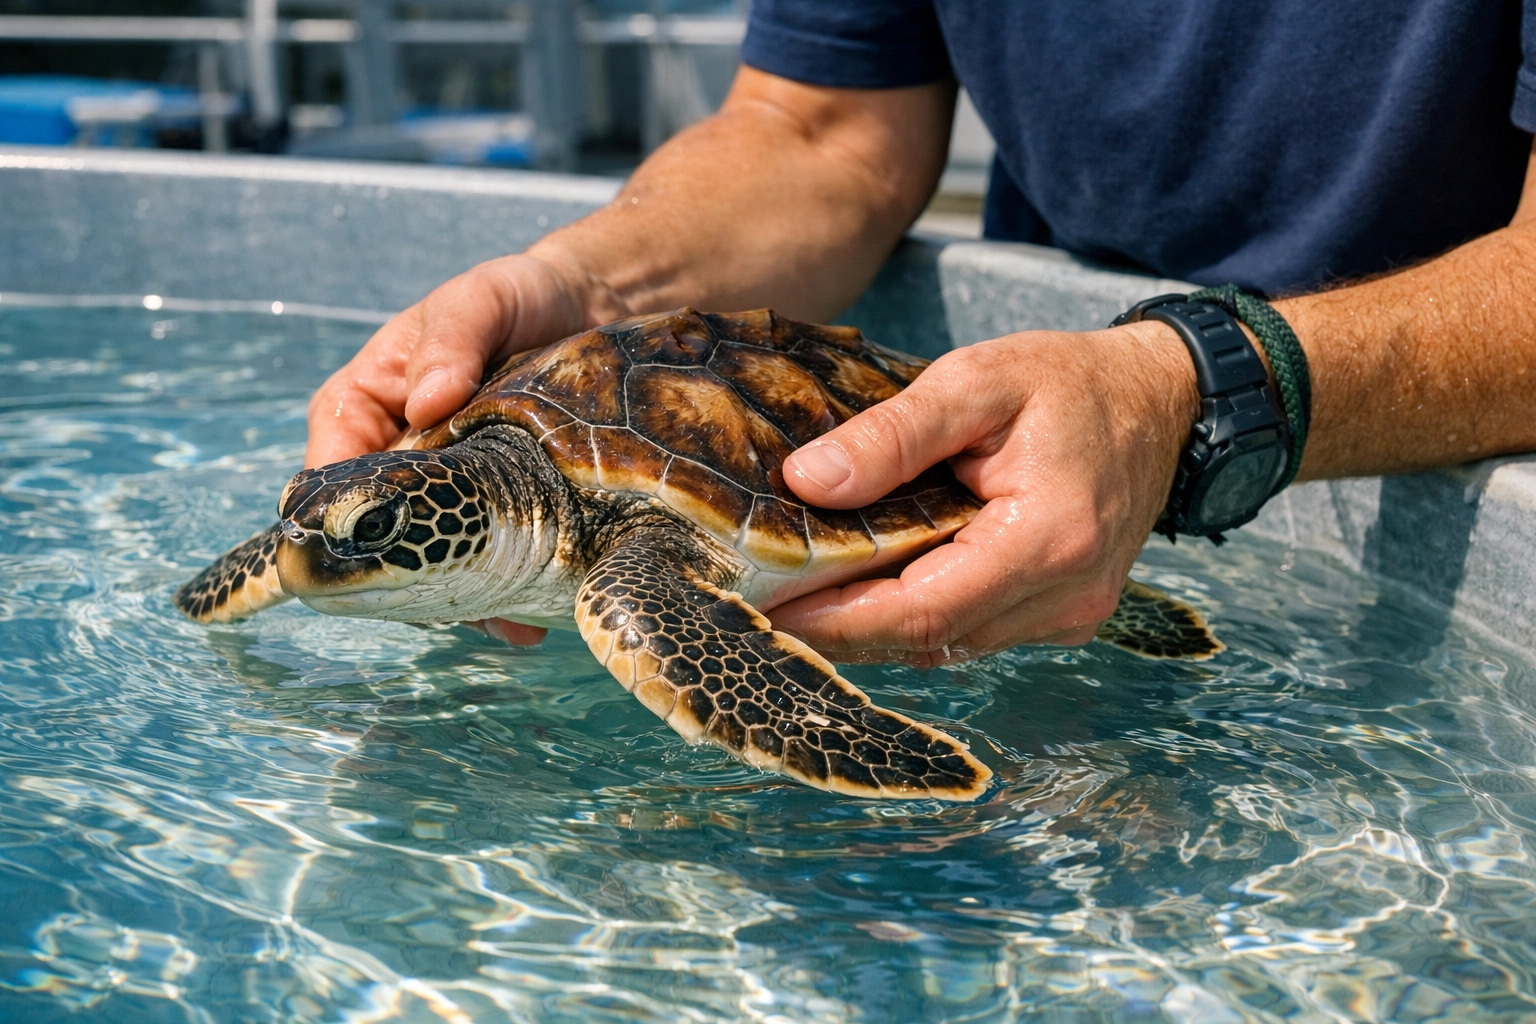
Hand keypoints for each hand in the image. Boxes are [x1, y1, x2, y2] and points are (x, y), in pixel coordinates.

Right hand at [305, 250, 620, 648]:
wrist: (587, 312)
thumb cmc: (516, 296)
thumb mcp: (480, 300)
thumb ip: (452, 341)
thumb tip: (427, 400)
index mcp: (364, 403)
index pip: (327, 472)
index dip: (339, 520)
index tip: (372, 557)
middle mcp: (391, 454)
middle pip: (370, 535)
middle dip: (405, 577)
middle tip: (451, 602)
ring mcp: (439, 490)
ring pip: (422, 564)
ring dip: (456, 598)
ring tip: (504, 616)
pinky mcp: (488, 512)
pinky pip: (477, 566)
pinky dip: (498, 594)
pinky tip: (527, 621)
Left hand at [770, 323, 1197, 665]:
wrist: (1163, 402)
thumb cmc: (1070, 382)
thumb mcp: (977, 381)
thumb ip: (894, 433)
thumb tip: (808, 482)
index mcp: (1048, 540)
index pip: (922, 609)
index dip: (837, 618)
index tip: (762, 609)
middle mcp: (1065, 598)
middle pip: (928, 639)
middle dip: (839, 630)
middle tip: (755, 607)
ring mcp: (1069, 616)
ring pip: (946, 644)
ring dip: (872, 628)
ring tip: (795, 598)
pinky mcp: (1063, 617)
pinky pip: (970, 632)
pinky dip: (913, 617)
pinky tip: (863, 590)